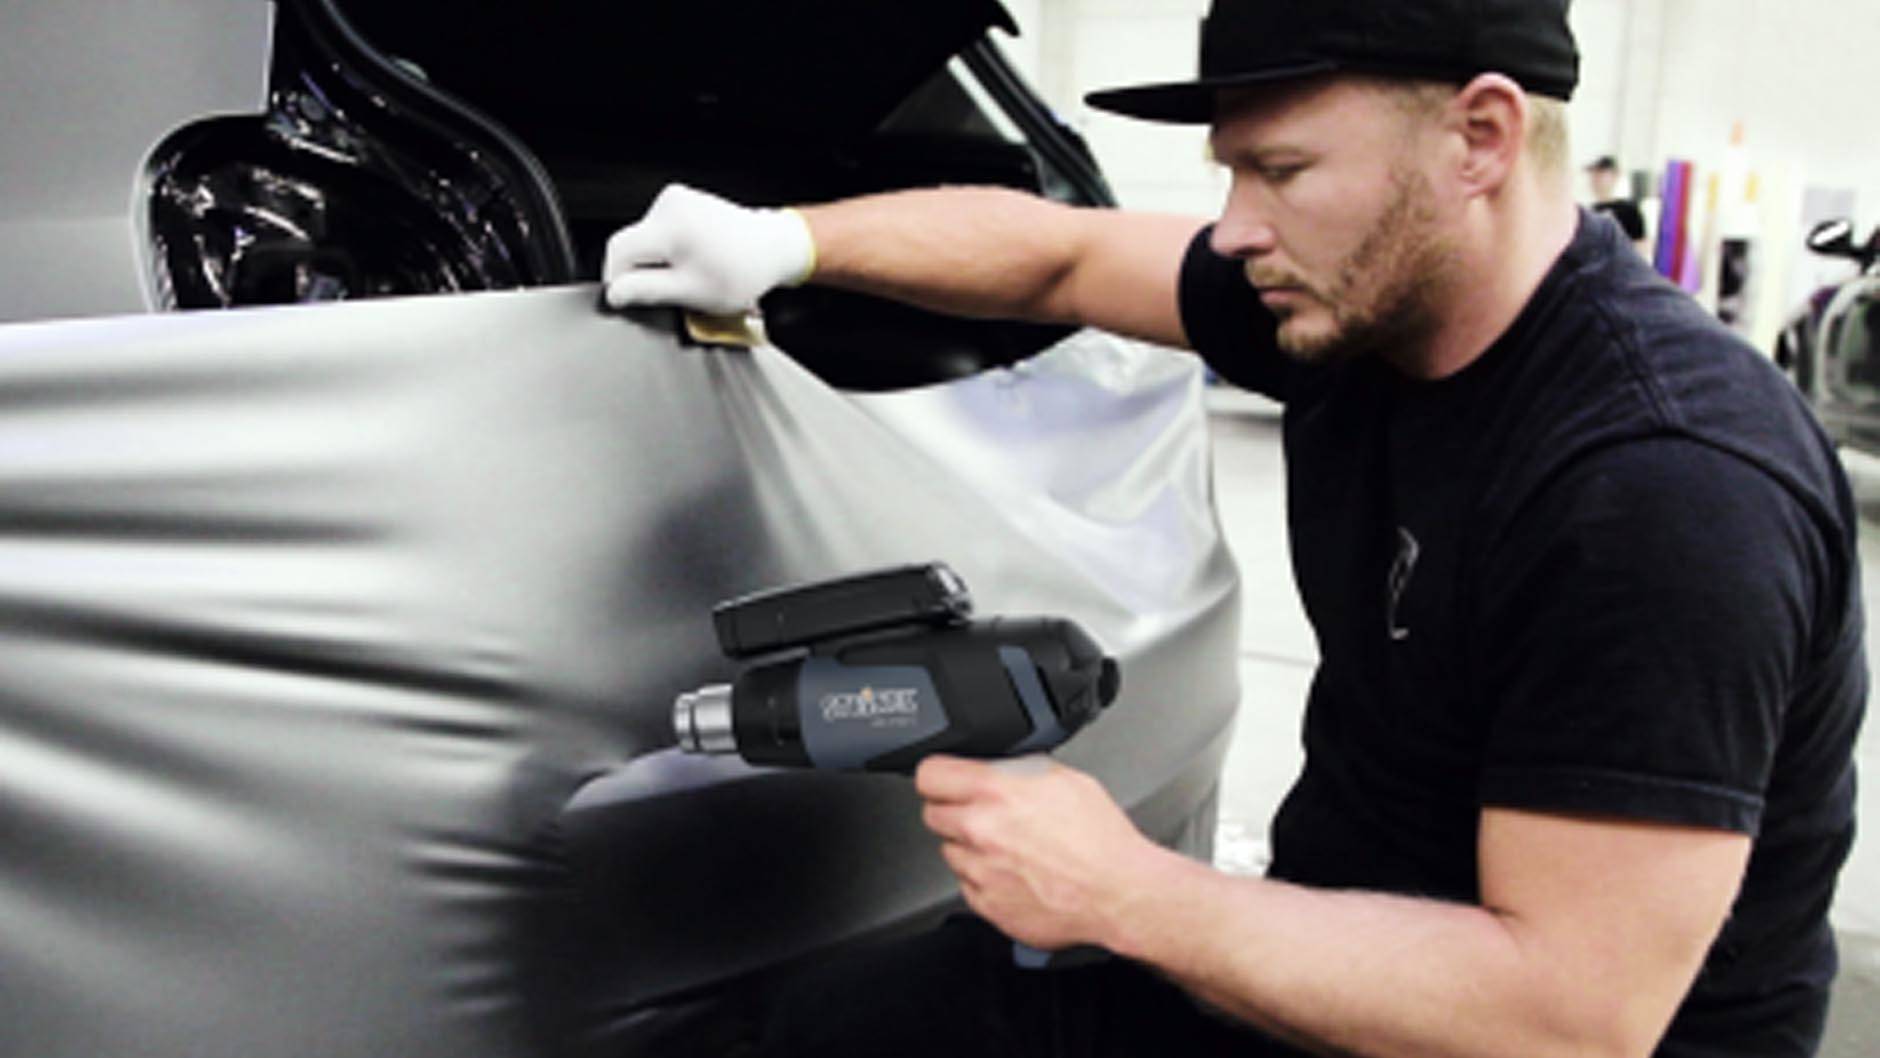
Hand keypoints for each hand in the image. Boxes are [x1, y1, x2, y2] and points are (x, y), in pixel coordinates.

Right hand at [601, 183, 816, 313]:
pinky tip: (693, 259)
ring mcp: (677, 197)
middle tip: (669, 290)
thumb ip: (648, 291)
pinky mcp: (683, 199)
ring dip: (656, 260)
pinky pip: (660, 229)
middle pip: (632, 243)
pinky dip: (668, 248)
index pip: (619, 251)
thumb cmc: (742, 271)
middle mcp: (670, 203)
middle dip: (642, 270)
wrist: (773, 248)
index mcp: (670, 225)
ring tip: (688, 274)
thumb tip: (615, 293)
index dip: (618, 279)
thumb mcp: (691, 292)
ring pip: (646, 237)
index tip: (629, 298)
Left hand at [915, 755, 1162, 952]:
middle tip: (983, 815)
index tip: (943, 780)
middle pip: (932, 813)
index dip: (938, 776)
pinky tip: (1016, 873)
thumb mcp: (1064, 779)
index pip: (929, 775)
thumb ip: (1019, 771)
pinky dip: (984, 879)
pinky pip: (967, 884)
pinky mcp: (986, 904)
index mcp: (996, 792)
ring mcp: (980, 870)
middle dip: (953, 811)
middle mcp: (980, 830)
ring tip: (1010, 848)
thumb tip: (998, 767)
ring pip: (950, 851)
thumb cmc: (1101, 840)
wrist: (1118, 893)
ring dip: (970, 847)